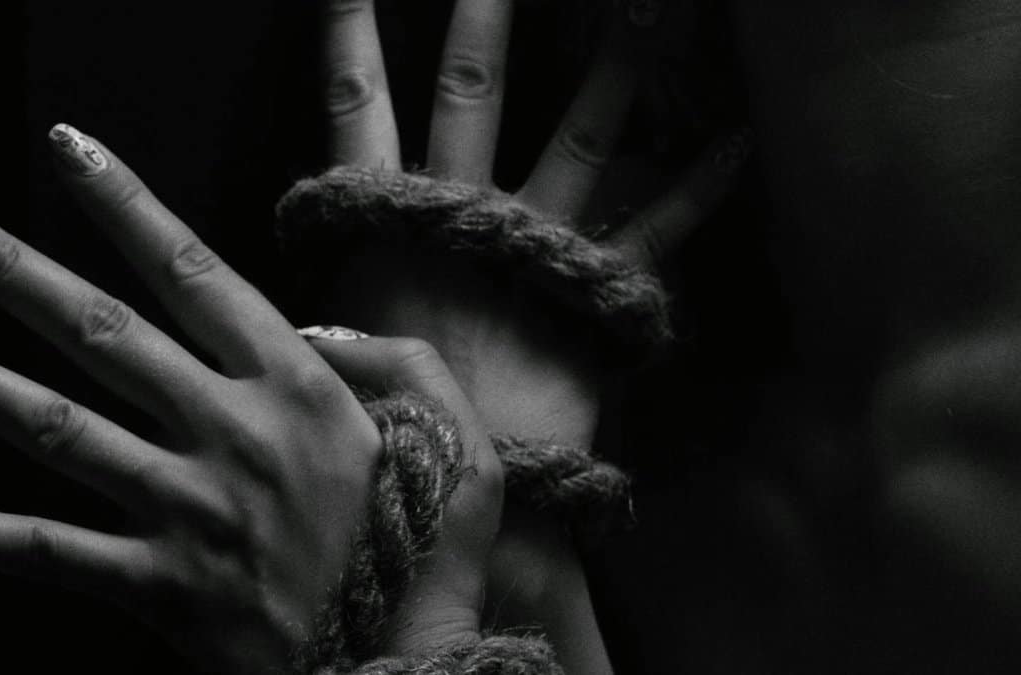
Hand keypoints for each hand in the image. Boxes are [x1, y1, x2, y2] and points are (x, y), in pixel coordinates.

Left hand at [0, 125, 499, 671]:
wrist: (410, 671)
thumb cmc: (432, 554)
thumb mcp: (461, 439)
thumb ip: (400, 363)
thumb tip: (315, 331)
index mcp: (299, 390)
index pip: (194, 273)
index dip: (126, 206)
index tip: (66, 153)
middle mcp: (230, 434)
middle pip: (99, 331)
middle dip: (9, 265)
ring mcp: (186, 509)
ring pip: (54, 426)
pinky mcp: (159, 584)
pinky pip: (44, 552)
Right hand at [316, 0, 747, 446]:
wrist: (476, 477)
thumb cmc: (395, 417)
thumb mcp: (344, 344)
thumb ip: (339, 297)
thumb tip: (297, 293)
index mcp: (392, 220)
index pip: (356, 107)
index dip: (348, 35)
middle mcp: (468, 210)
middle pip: (473, 87)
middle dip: (484, 14)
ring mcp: (541, 240)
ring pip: (582, 134)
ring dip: (614, 67)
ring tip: (648, 8)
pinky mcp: (601, 283)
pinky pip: (661, 223)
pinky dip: (702, 180)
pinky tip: (741, 135)